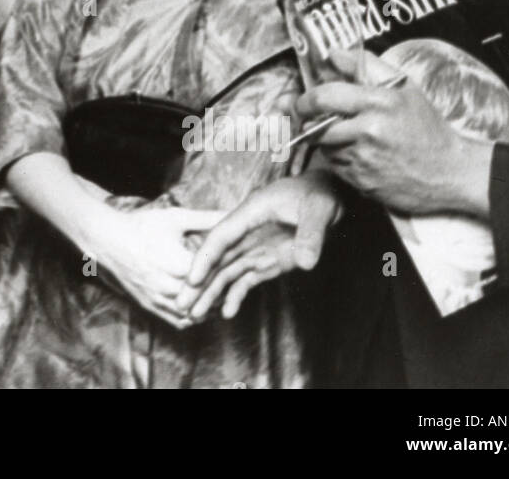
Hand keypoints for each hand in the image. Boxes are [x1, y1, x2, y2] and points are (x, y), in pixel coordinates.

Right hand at [90, 204, 224, 328]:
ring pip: (194, 315)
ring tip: (217, 295)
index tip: (237, 268)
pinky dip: (191, 317)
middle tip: (232, 283)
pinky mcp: (149, 306)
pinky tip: (197, 305)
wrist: (107, 239)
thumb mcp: (175, 218)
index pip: (216, 279)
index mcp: (180, 265)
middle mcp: (170, 287)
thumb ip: (207, 219)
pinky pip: (177, 321)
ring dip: (208, 309)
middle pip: (208, 301)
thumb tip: (233, 215)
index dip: (230, 276)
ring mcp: (158, 300)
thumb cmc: (142, 226)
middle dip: (222, 294)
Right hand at [178, 171, 342, 321]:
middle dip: (198, 281)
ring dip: (211, 292)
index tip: (191, 279)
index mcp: (250, 213)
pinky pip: (247, 279)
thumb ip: (311, 233)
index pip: (222, 237)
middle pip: (217, 258)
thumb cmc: (320, 194)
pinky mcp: (267, 260)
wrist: (328, 195)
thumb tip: (305, 263)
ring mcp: (255, 247)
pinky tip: (227, 312)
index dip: (205, 258)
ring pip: (227, 271)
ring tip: (194, 315)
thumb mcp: (320, 209)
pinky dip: (236, 295)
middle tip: (180, 304)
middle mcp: (246, 232)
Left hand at [297, 48, 494, 216]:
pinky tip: (359, 155)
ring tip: (347, 137)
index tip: (301, 103)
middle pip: (317, 126)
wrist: (450, 172)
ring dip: (327, 142)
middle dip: (309, 123)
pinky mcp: (362, 181)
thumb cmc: (426, 127)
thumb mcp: (405, 88)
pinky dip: (340, 160)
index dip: (305, 100)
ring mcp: (365, 159)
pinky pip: (336, 167)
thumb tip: (334, 53)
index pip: (324, 97)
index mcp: (379, 103)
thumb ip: (367, 66)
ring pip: (324, 148)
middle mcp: (369, 130)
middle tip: (309, 120)